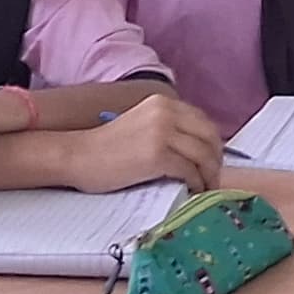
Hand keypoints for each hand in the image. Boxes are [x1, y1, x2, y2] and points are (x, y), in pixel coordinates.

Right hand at [63, 90, 225, 196]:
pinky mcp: (157, 155)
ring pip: (203, 155)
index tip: (212, 162)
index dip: (213, 144)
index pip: (203, 122)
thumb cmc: (106, 147)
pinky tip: (192, 190)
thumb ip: (168, 128)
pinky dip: (195, 182)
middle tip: (213, 178)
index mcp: (163, 103)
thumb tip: (198, 149)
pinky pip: (189, 170)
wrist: (77, 155)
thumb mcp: (142, 125)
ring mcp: (162, 132)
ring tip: (205, 188)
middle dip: (216, 160)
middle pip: (209, 137)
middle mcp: (166, 112)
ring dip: (209, 175)